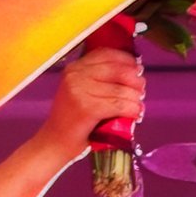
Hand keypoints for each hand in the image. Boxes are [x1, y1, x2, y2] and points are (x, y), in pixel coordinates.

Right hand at [39, 41, 144, 158]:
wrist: (55, 143)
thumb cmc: (72, 121)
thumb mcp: (82, 91)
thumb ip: (100, 80)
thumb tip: (134, 72)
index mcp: (75, 68)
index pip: (106, 53)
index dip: (127, 60)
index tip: (138, 71)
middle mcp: (76, 75)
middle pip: (118, 69)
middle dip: (135, 81)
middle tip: (140, 92)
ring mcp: (80, 90)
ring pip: (121, 89)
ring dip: (136, 99)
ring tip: (138, 106)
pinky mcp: (87, 107)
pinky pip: (119, 105)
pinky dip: (132, 109)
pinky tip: (136, 114)